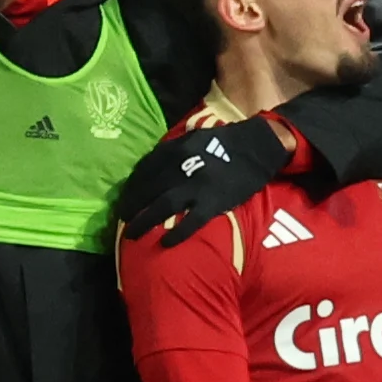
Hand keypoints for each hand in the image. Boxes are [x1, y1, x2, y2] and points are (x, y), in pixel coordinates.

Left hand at [118, 118, 294, 244]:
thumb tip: (151, 165)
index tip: (125, 198)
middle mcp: (181, 166)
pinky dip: (177, 233)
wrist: (258, 146)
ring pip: (163, 206)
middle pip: (147, 190)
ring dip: (144, 222)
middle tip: (122, 219)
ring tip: (131, 235)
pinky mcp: (214, 201)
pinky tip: (165, 243)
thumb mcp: (193, 137)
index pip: (143, 171)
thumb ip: (172, 150)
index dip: (130, 187)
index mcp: (175, 149)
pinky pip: (191, 221)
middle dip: (131, 206)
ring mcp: (197, 185)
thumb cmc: (224, 142)